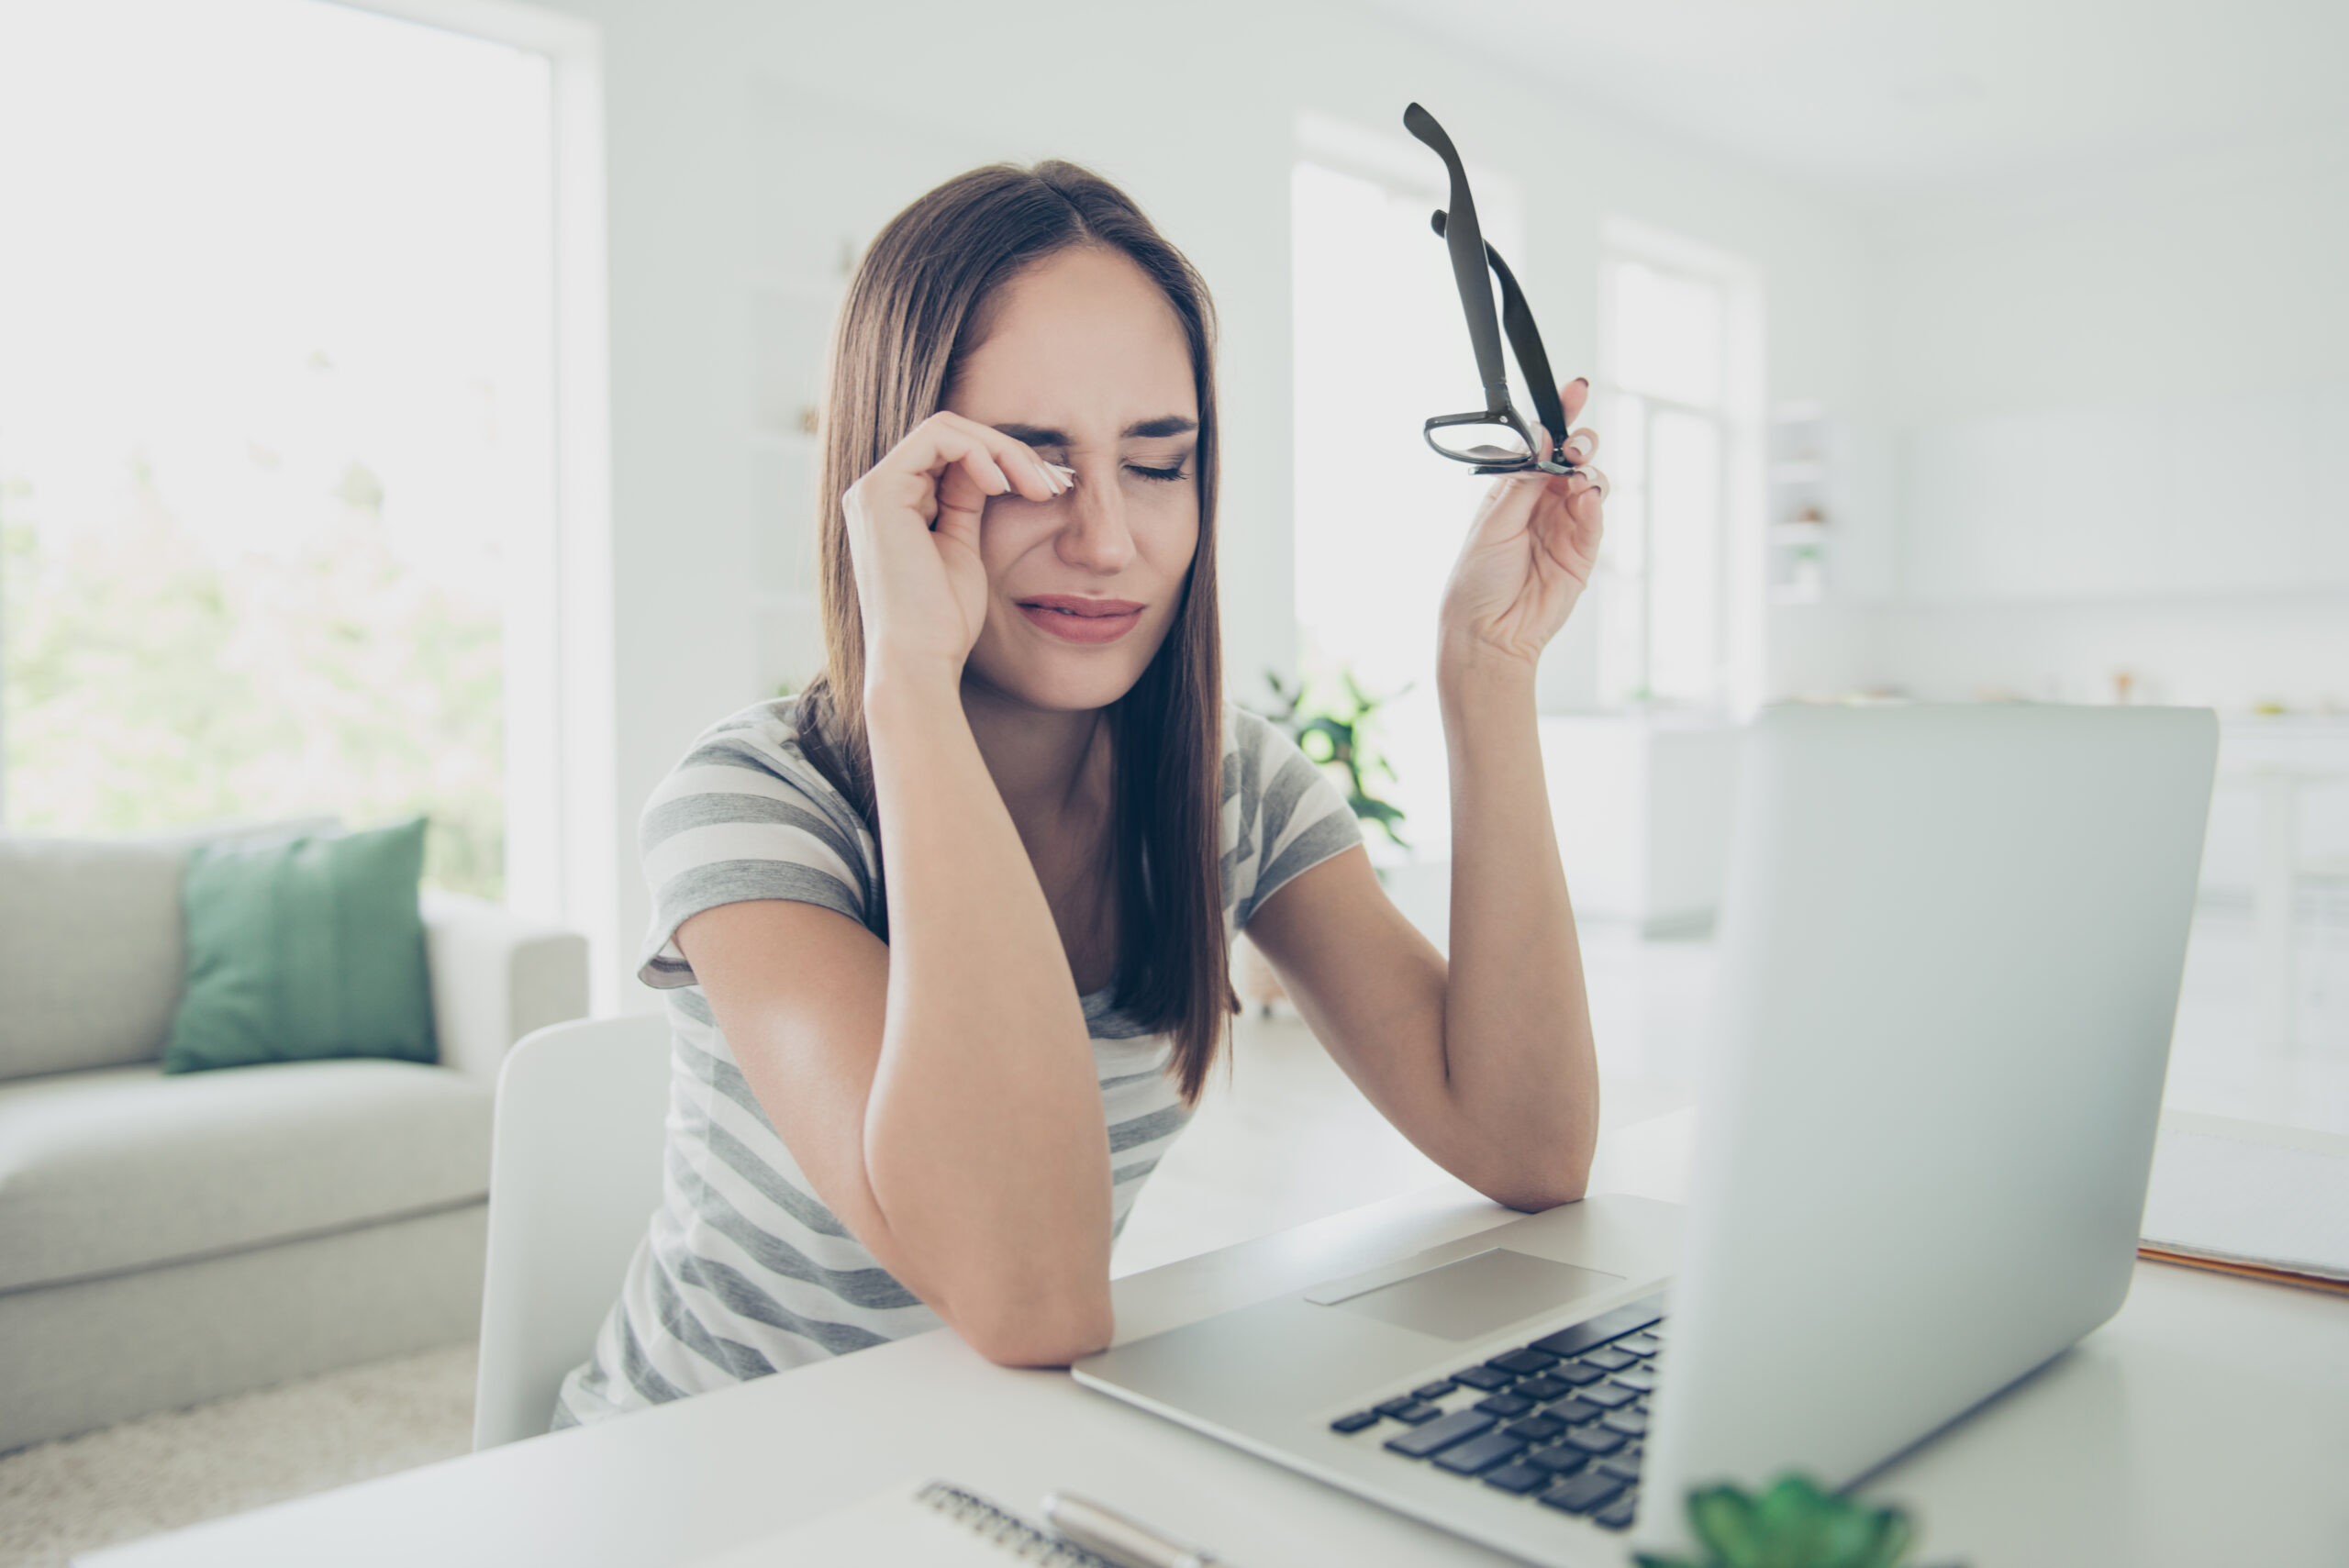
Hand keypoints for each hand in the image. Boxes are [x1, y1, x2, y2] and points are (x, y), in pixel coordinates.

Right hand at [841, 411, 1069, 691]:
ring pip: (948, 429)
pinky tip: (1006, 485)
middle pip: (952, 436)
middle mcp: (878, 492)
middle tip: (1055, 484)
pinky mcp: (880, 492)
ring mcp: (874, 489)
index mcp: (896, 506)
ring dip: (1004, 451)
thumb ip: (968, 503)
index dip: (1006, 462)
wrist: (922, 659)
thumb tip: (998, 468)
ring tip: (1040, 487)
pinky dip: (981, 452)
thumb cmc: (945, 621)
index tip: (1051, 488)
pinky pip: (939, 438)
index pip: (952, 456)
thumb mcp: (964, 549)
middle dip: (1012, 453)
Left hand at [1436, 377, 1607, 673]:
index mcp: (1513, 491)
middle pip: (1571, 458)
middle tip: (1575, 445)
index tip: (1573, 390)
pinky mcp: (1582, 551)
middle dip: (1579, 441)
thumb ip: (1522, 482)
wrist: (1489, 631)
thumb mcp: (1493, 523)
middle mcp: (1541, 504)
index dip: (1557, 417)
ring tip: (1577, 474)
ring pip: (1589, 482)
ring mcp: (1564, 526)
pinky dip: (1594, 502)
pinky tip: (1586, 497)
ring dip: (1588, 470)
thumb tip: (1542, 438)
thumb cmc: (1477, 580)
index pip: (1540, 446)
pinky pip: (1595, 517)